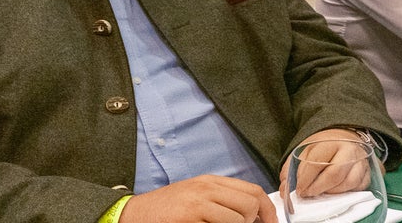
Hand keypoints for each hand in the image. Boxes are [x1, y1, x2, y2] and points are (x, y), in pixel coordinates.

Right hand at [120, 175, 276, 222]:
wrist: (133, 215)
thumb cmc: (165, 211)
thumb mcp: (195, 196)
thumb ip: (222, 200)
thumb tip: (254, 214)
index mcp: (210, 181)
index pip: (253, 190)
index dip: (268, 210)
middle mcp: (206, 188)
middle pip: (250, 204)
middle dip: (252, 222)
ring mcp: (197, 203)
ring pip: (238, 219)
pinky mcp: (189, 219)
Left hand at [279, 129, 377, 200]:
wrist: (345, 137)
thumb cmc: (323, 147)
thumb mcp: (304, 151)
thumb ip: (291, 169)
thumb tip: (285, 190)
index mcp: (330, 141)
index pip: (317, 162)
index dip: (305, 179)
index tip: (298, 189)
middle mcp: (348, 150)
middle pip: (334, 174)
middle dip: (318, 188)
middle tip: (307, 194)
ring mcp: (360, 161)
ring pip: (347, 183)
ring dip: (331, 192)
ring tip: (321, 192)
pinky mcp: (368, 173)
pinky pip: (358, 187)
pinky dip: (345, 193)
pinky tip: (335, 191)